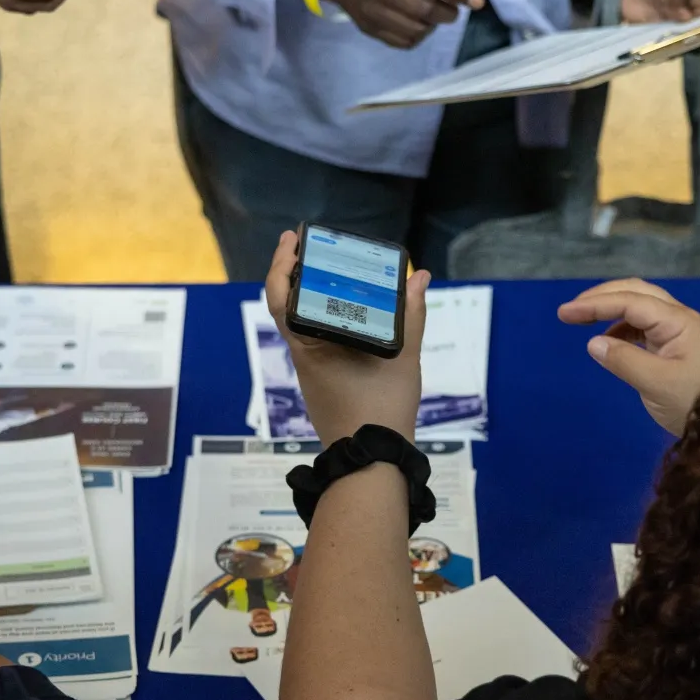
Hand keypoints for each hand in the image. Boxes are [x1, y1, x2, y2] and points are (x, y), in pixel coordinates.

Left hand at [263, 229, 426, 443]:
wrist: (370, 461)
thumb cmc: (380, 409)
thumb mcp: (403, 358)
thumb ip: (412, 315)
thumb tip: (418, 277)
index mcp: (311, 344)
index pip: (282, 297)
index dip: (282, 265)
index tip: (292, 239)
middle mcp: (305, 353)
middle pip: (290, 304)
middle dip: (300, 272)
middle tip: (316, 246)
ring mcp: (312, 368)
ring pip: (304, 322)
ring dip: (315, 294)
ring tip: (336, 270)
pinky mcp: (323, 379)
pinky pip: (319, 338)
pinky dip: (329, 316)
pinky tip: (352, 310)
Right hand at [288, 0, 482, 49]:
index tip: (477, 1)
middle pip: (424, 10)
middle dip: (447, 12)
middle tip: (452, 9)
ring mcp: (372, 12)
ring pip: (416, 31)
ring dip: (432, 26)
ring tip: (431, 16)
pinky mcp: (369, 28)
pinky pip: (403, 42)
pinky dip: (418, 36)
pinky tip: (417, 25)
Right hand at [557, 279, 699, 435]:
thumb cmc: (697, 404)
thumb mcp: (657, 385)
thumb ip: (623, 361)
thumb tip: (594, 343)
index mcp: (678, 322)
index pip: (630, 301)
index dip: (595, 304)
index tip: (565, 313)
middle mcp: (679, 319)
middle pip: (635, 293)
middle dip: (601, 297)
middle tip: (571, 311)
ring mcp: (678, 331)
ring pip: (640, 306)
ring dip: (610, 310)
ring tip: (583, 322)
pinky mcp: (675, 346)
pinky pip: (644, 326)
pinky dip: (621, 327)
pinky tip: (607, 341)